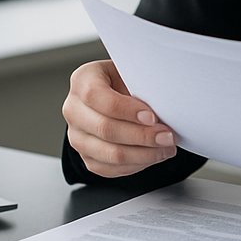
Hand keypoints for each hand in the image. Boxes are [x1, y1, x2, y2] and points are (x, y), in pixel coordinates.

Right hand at [62, 60, 177, 177]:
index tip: (152, 117)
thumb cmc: (125, 82)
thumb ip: (141, 85)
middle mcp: (74, 109)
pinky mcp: (86, 157)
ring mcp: (77, 136)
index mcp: (83, 80)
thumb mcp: (132, 72)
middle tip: (167, 136)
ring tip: (165, 148)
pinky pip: (111, 168)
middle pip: (105, 129)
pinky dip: (136, 165)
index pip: (97, 96)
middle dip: (142, 136)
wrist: (116, 96)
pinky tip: (152, 155)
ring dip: (143, 154)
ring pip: (110, 154)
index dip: (126, 109)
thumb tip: (165, 105)